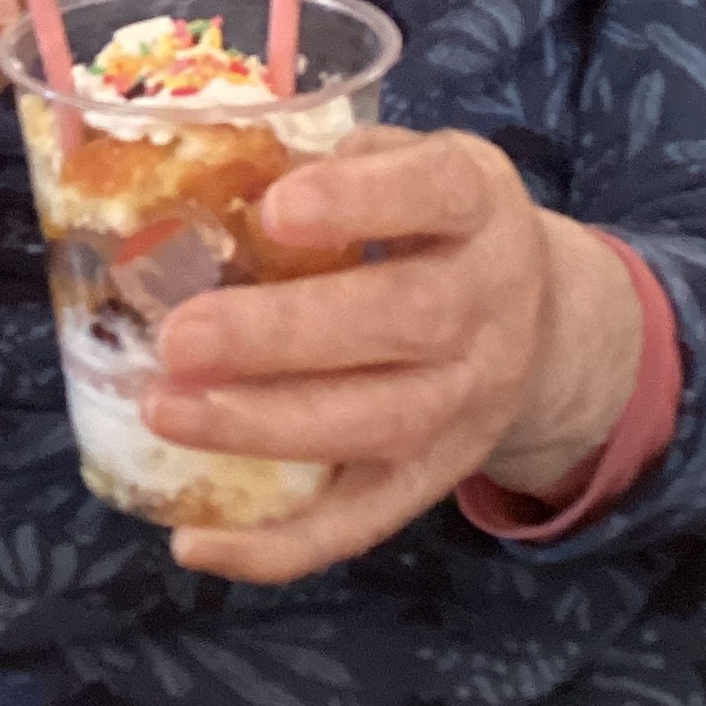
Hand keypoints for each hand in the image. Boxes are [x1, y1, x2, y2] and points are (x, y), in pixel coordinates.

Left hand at [142, 127, 643, 582]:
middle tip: (179, 336)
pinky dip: (277, 545)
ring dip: (265, 427)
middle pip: (404, 323)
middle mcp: (488, 305)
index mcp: (478, 205)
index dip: (361, 199)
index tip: (277, 206)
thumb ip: (326, 160)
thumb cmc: (428, 223)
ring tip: (165, 410)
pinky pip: (361, 523)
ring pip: (378, 426)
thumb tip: (200, 172)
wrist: (540, 320)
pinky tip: (193, 540)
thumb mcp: (406, 162)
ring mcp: (467, 404)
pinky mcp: (432, 477)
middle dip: (284, 335)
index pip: (434, 192)